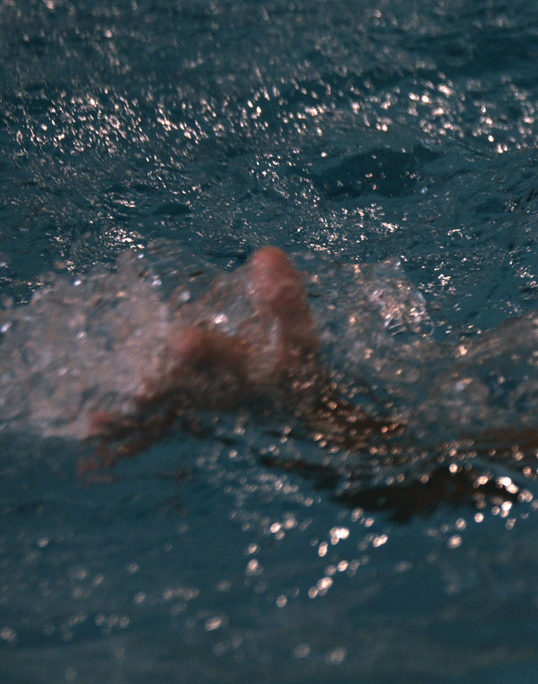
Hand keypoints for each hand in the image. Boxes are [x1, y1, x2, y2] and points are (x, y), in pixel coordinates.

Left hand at [89, 247, 323, 451]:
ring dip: (142, 408)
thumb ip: (285, 296)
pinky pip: (153, 425)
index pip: (229, 357)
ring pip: (167, 407)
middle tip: (143, 386)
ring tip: (111, 410)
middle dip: (168, 384)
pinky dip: (124, 429)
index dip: (208, 350)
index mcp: (251, 368)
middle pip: (191, 387)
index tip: (183, 340)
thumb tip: (266, 254)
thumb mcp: (300, 329)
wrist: (298, 412)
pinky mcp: (184, 413)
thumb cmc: (298, 362)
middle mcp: (222, 391)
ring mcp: (201, 406)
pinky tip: (92, 423)